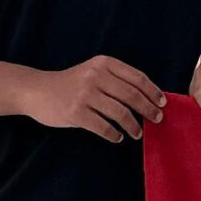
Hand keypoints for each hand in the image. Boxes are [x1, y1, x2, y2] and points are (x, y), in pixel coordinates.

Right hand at [23, 56, 164, 142]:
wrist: (37, 91)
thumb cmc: (72, 84)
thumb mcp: (94, 72)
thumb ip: (116, 81)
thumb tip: (148, 99)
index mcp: (103, 63)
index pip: (137, 77)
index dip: (153, 92)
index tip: (162, 103)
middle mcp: (95, 76)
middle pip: (132, 96)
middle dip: (148, 110)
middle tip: (157, 120)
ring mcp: (84, 94)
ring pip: (120, 113)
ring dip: (133, 126)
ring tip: (137, 133)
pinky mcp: (75, 113)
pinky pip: (104, 127)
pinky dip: (114, 134)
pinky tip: (117, 137)